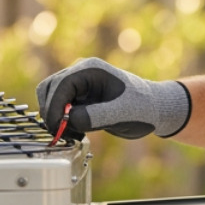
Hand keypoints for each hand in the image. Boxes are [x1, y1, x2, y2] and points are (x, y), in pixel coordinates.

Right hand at [35, 57, 191, 138]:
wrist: (155, 110)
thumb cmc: (143, 109)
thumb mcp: (122, 114)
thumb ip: (96, 116)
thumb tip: (69, 119)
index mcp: (91, 70)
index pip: (61, 85)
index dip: (54, 107)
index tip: (57, 127)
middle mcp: (82, 73)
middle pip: (49, 88)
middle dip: (51, 111)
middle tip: (60, 133)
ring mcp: (79, 85)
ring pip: (51, 97)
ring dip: (54, 116)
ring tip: (71, 134)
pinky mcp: (80, 97)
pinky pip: (60, 107)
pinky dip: (61, 120)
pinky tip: (76, 132)